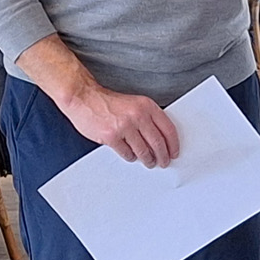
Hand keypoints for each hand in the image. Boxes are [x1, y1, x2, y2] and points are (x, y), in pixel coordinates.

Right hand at [62, 81, 179, 166]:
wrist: (84, 98)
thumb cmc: (108, 102)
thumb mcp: (134, 103)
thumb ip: (147, 117)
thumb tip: (160, 139)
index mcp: (146, 106)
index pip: (168, 129)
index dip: (173, 144)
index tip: (174, 152)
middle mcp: (138, 115)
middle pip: (158, 143)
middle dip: (163, 156)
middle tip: (164, 162)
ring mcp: (124, 127)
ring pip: (144, 151)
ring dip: (148, 160)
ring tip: (149, 162)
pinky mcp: (111, 137)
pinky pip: (127, 154)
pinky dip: (131, 157)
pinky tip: (131, 156)